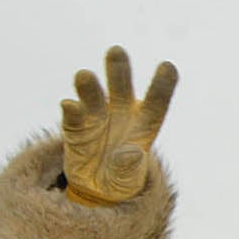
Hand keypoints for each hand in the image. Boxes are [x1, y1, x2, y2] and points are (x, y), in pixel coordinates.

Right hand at [60, 46, 177, 205]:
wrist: (96, 188)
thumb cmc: (122, 179)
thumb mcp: (129, 179)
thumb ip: (131, 166)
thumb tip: (131, 153)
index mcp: (145, 123)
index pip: (156, 101)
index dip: (162, 85)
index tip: (169, 66)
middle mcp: (121, 113)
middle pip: (121, 88)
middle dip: (119, 70)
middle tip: (116, 50)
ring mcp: (97, 118)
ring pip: (93, 96)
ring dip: (89, 87)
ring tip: (84, 75)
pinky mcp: (75, 128)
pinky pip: (73, 115)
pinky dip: (72, 110)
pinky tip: (70, 105)